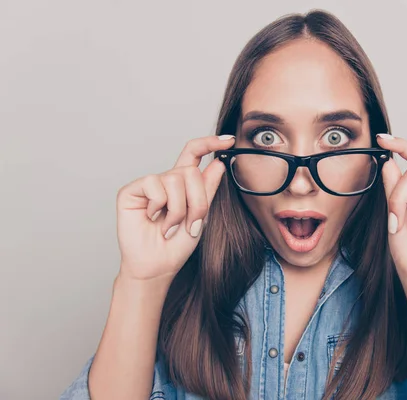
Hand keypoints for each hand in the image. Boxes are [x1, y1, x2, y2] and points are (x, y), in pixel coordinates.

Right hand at [115, 135, 235, 281]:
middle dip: (197, 202)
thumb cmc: (177, 245)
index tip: (229, 140)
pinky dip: (159, 206)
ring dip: (178, 210)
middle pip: (190, 172)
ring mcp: (148, 184)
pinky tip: (153, 219)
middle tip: (191, 224)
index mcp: (184, 184)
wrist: (157, 266)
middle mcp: (166, 180)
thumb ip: (208, 189)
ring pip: (175, 179)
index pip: (195, 155)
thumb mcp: (201, 216)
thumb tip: (218, 163)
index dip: (210, 144)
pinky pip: (154, 184)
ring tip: (171, 227)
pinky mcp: (131, 190)